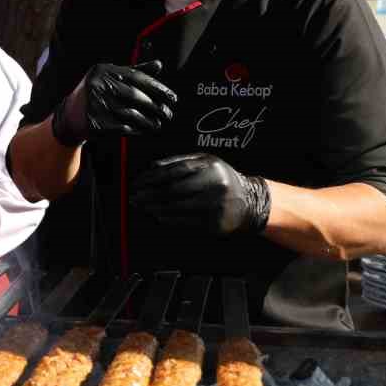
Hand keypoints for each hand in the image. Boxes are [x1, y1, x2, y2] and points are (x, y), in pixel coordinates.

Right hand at [51, 60, 176, 145]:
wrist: (70, 115)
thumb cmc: (96, 93)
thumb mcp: (111, 77)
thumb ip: (135, 71)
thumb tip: (159, 65)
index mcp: (103, 70)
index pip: (136, 77)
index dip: (157, 88)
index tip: (172, 98)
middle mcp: (97, 85)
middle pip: (135, 96)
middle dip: (155, 106)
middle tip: (168, 113)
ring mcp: (94, 104)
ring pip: (130, 114)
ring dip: (148, 121)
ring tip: (158, 124)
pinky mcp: (94, 123)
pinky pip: (122, 127)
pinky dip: (136, 130)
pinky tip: (144, 130)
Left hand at [128, 153, 269, 238]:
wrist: (251, 201)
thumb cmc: (223, 178)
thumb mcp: (206, 161)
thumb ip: (179, 161)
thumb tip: (153, 166)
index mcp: (210, 167)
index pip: (174, 171)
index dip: (152, 177)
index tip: (137, 182)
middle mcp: (213, 186)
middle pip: (173, 191)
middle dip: (149, 195)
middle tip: (134, 197)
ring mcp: (214, 207)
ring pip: (177, 208)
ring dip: (155, 208)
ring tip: (141, 206)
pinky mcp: (214, 224)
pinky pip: (185, 222)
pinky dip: (168, 219)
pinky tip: (158, 215)